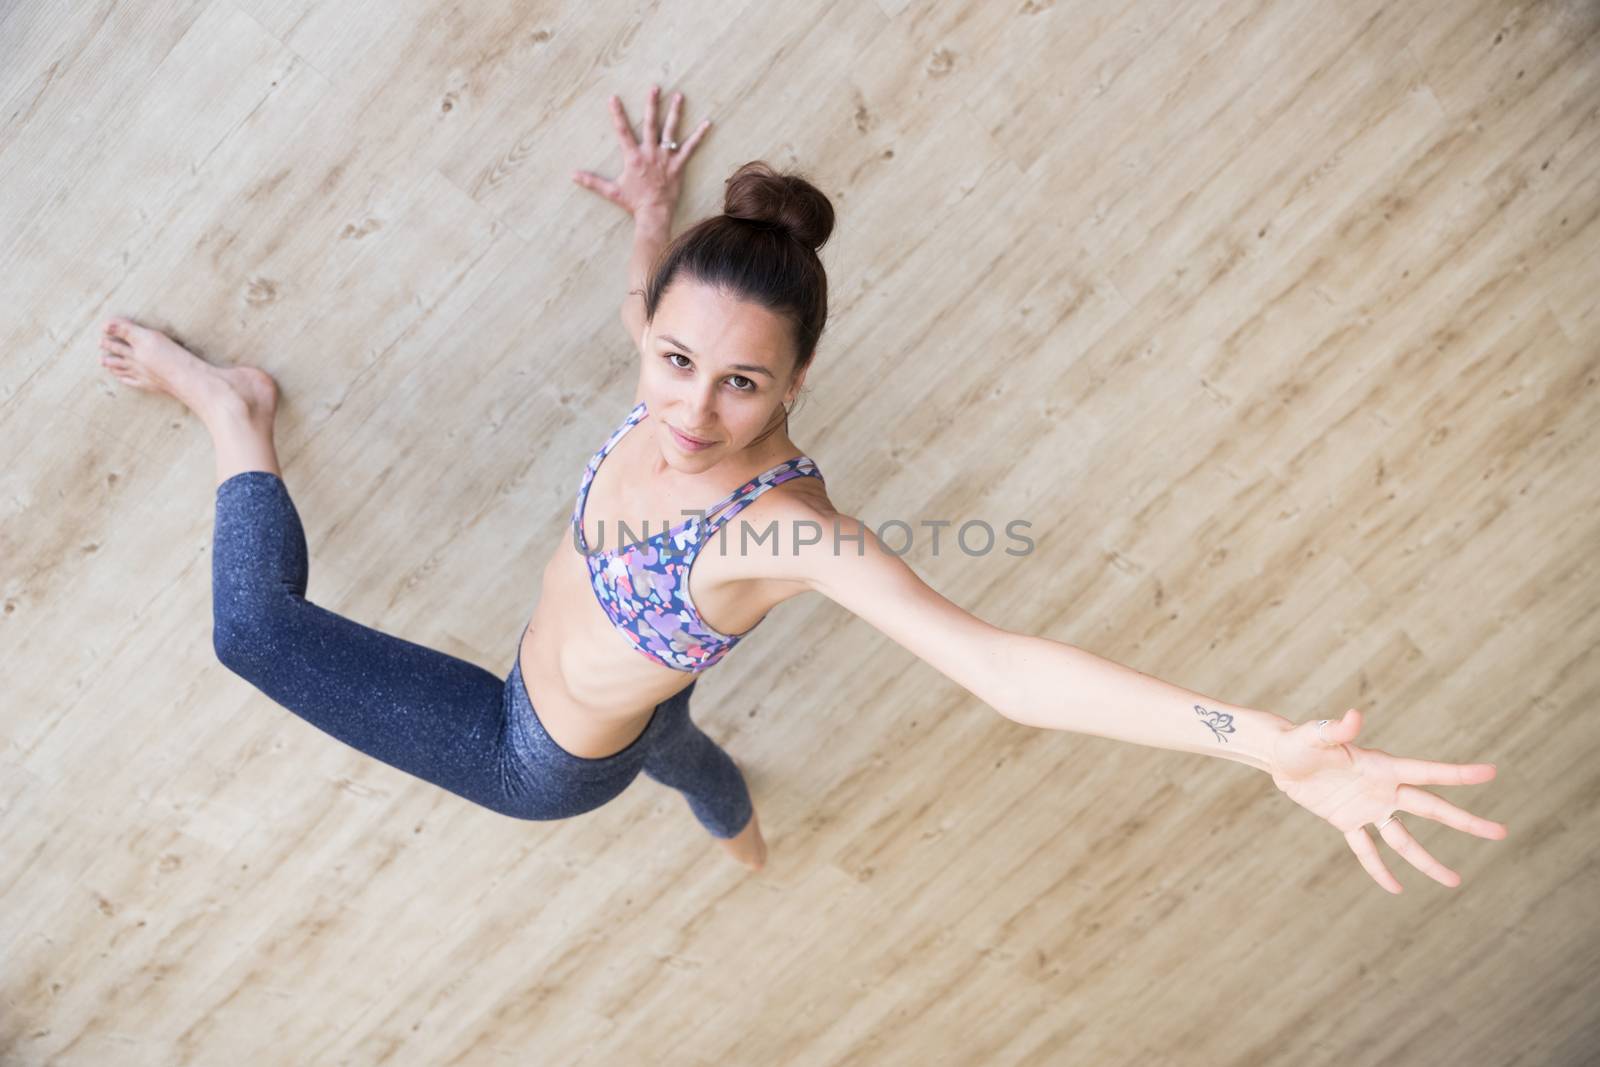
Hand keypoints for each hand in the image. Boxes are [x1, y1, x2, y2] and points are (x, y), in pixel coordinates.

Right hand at [571, 84, 711, 221]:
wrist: (654, 214)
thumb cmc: (633, 203)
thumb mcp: (612, 191)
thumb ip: (592, 181)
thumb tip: (573, 175)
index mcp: (633, 157)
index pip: (623, 131)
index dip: (617, 114)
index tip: (614, 97)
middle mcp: (650, 153)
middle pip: (650, 123)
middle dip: (652, 104)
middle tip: (655, 87)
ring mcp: (665, 158)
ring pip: (671, 131)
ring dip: (675, 112)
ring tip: (680, 96)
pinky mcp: (678, 165)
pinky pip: (690, 148)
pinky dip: (699, 136)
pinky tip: (707, 123)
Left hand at [1267, 708, 1506, 893]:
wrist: (1280, 757)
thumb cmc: (1299, 741)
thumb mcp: (1315, 736)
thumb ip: (1337, 730)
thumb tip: (1353, 716)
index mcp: (1382, 766)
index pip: (1428, 772)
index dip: (1459, 774)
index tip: (1491, 773)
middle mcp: (1383, 789)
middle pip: (1431, 808)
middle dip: (1466, 822)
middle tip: (1500, 833)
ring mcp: (1368, 807)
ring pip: (1404, 839)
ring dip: (1427, 861)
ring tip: (1454, 881)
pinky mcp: (1348, 821)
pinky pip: (1367, 850)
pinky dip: (1379, 869)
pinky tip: (1395, 888)